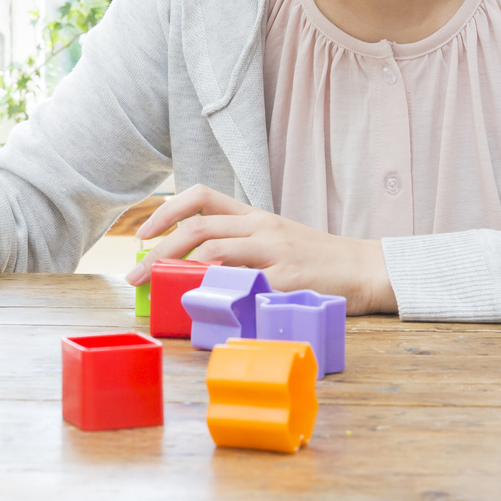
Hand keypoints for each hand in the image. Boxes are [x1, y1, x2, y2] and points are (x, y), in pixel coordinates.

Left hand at [124, 185, 397, 315]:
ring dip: (177, 268)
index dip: (166, 210)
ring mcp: (275, 250)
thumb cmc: (317, 260)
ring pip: (215, 247)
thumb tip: (195, 270)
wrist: (365, 268)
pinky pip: (245, 280)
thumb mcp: (277, 241)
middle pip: (198, 226)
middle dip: (158, 249)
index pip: (202, 196)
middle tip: (134, 275)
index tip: (142, 234)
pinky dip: (219, 289)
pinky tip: (202, 303)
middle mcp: (261, 227)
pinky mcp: (288, 277)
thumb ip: (241, 248)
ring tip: (156, 290)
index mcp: (255, 216)